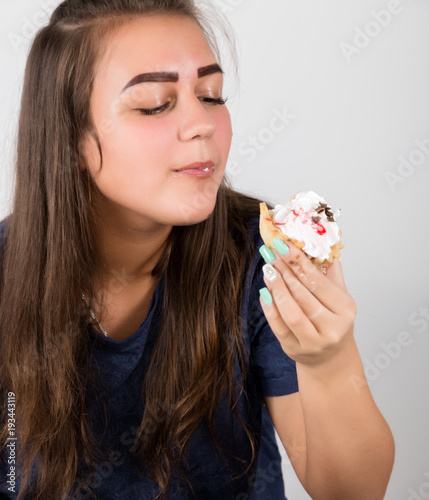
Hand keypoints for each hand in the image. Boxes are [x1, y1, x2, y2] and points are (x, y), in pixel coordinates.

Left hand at [259, 238, 356, 366]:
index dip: (299, 261)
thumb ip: (331, 275)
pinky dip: (269, 308)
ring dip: (276, 288)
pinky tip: (263, 292)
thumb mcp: (339, 299)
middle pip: (303, 294)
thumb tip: (321, 247)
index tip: (283, 245)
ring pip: (291, 312)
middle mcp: (332, 327)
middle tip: (271, 253)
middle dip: (285, 271)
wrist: (330, 359)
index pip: (318, 281)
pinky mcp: (295, 350)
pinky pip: (279, 326)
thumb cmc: (333, 323)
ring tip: (267, 270)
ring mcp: (313, 341)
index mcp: (345, 309)